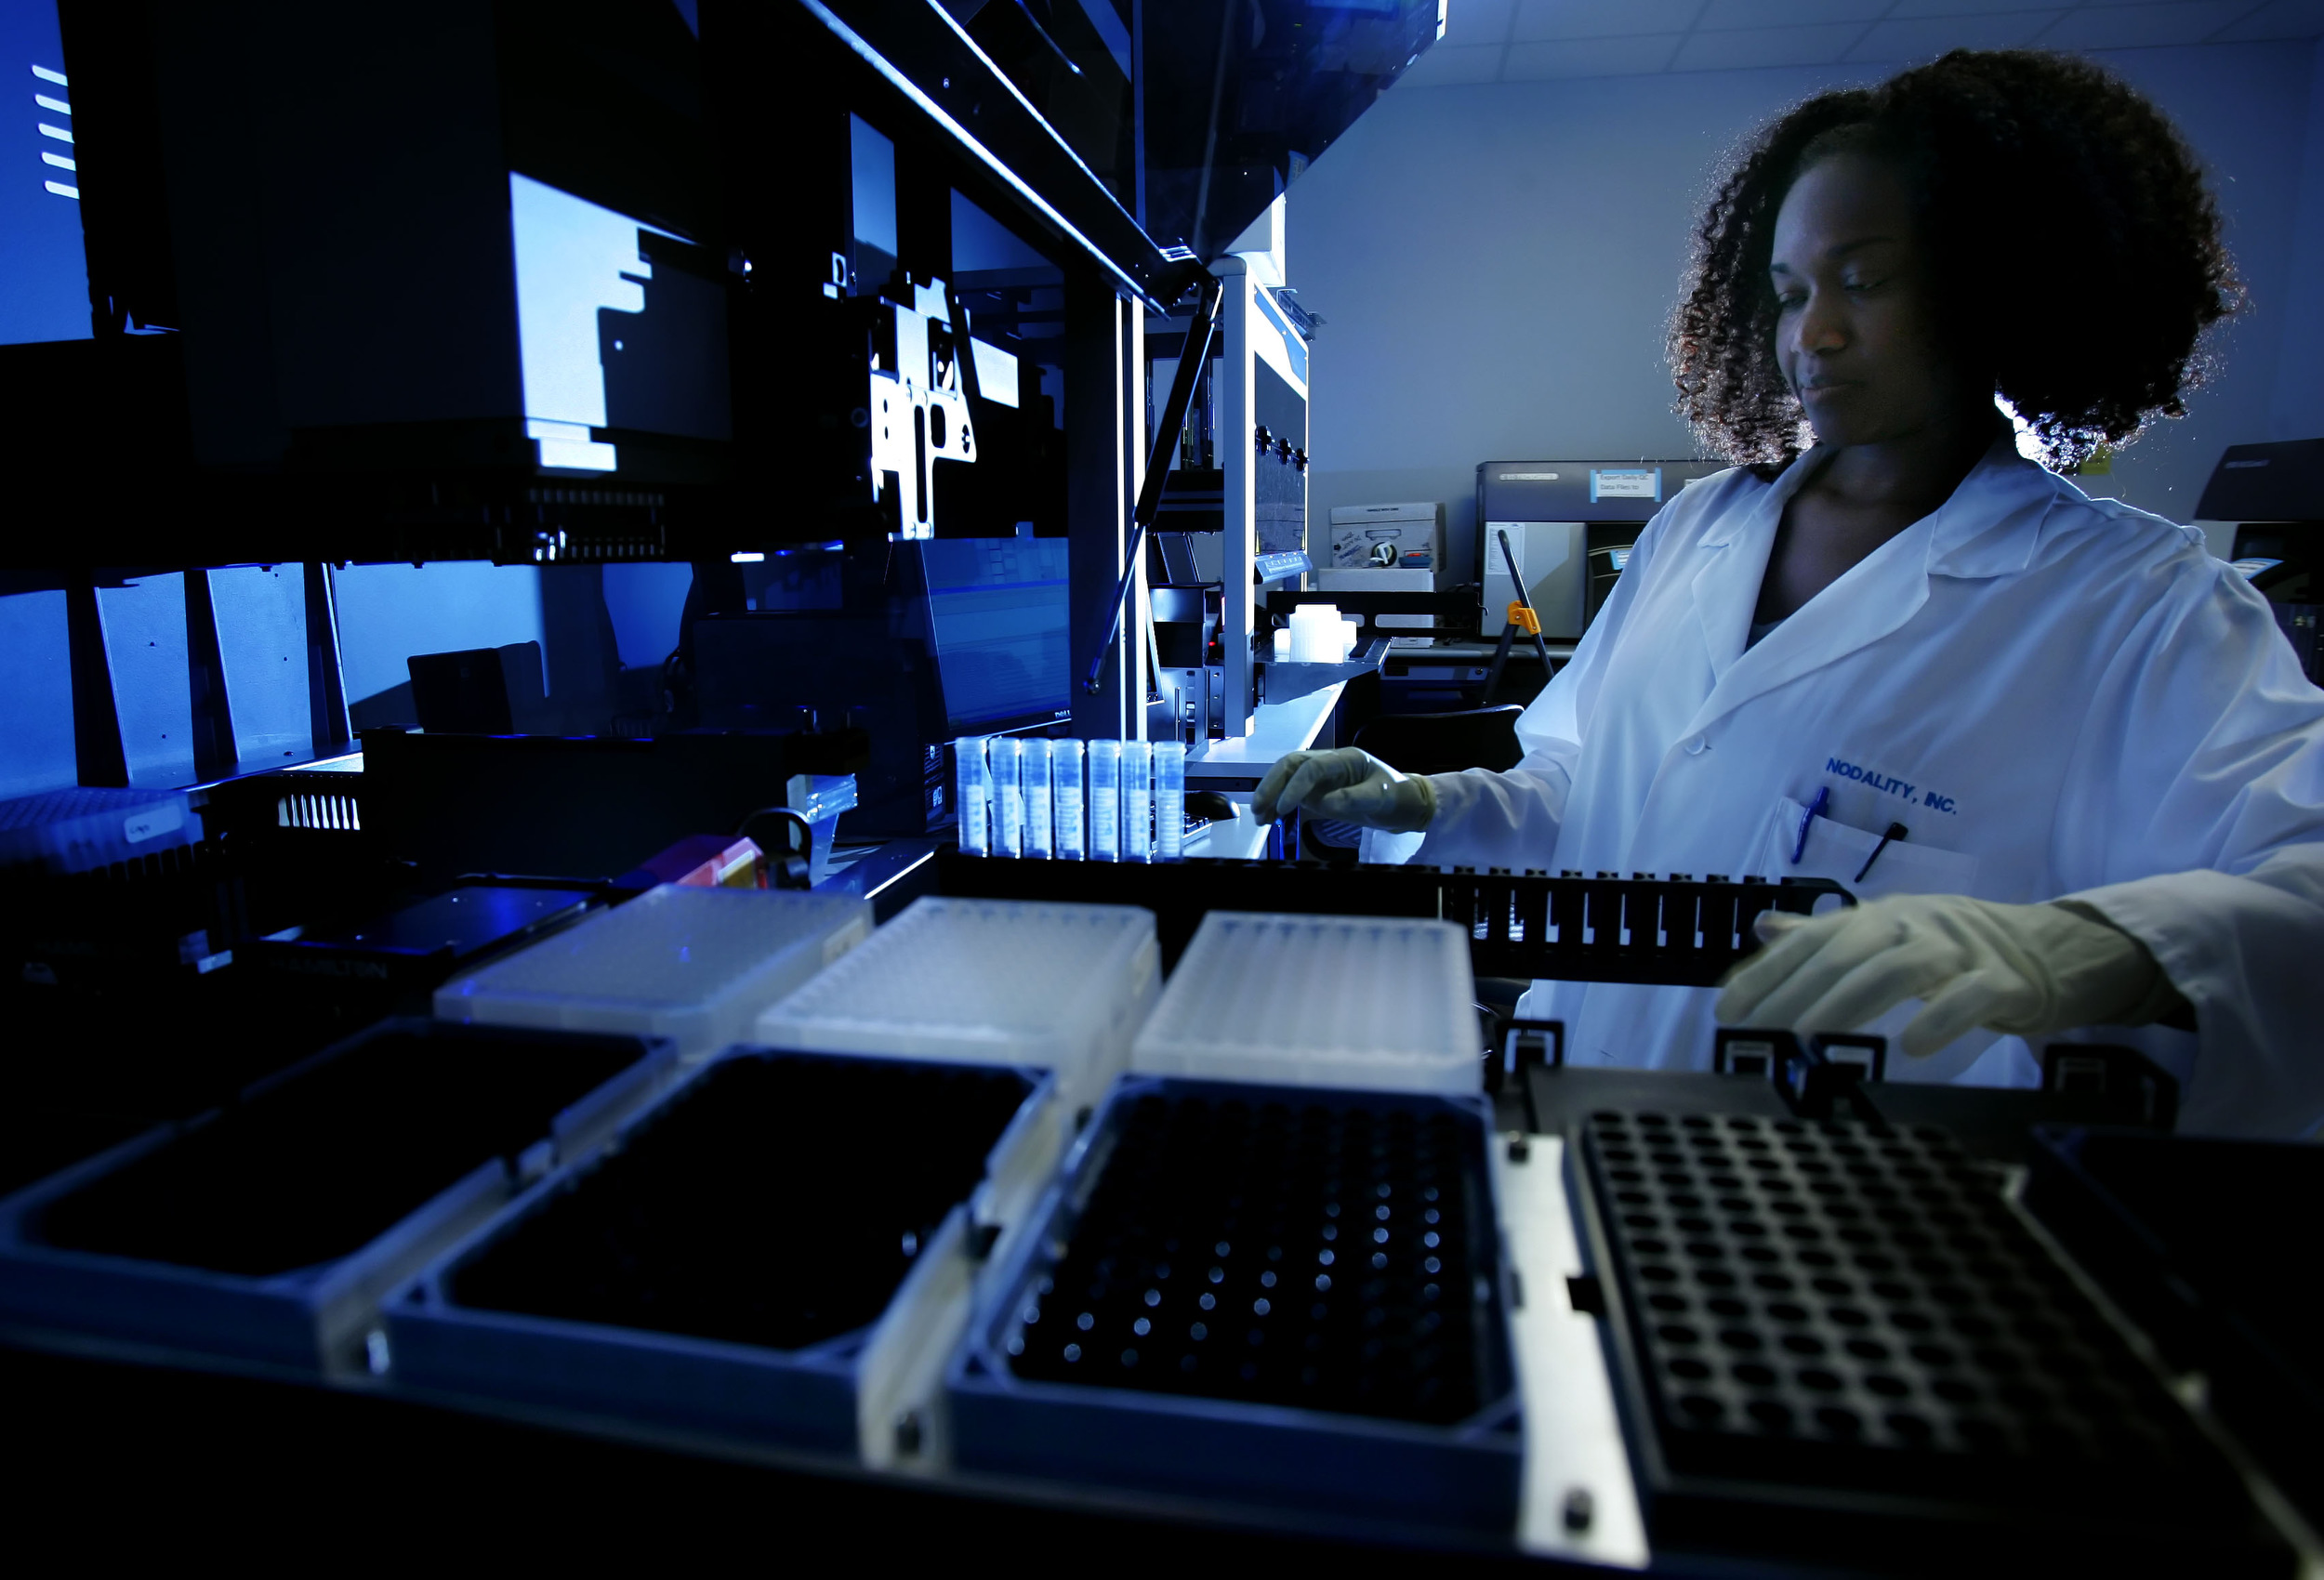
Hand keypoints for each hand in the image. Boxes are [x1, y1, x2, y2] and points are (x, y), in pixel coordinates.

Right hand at [1252, 747, 1436, 832]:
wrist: (1405, 804)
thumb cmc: (1397, 796)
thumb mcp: (1381, 798)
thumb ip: (1354, 799)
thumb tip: (1326, 803)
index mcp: (1345, 758)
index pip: (1312, 767)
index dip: (1295, 785)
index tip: (1284, 807)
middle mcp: (1329, 762)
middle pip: (1291, 765)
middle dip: (1272, 784)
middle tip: (1259, 807)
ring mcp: (1321, 777)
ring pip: (1287, 777)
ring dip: (1270, 794)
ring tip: (1259, 816)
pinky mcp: (1318, 791)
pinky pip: (1292, 793)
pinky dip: (1278, 803)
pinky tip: (1268, 817)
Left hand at [1714, 893, 2172, 1056]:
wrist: (2049, 949)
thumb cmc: (1953, 950)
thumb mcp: (1885, 936)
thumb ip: (1824, 936)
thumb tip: (1763, 927)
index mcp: (1876, 917)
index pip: (1808, 942)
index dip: (1764, 974)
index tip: (1727, 1013)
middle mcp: (1911, 923)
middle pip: (1845, 953)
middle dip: (1796, 993)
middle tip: (1763, 1033)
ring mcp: (1959, 948)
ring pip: (1898, 968)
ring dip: (1850, 1004)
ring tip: (1814, 1039)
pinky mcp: (2004, 980)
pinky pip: (1970, 996)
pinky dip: (1940, 1018)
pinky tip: (1913, 1046)